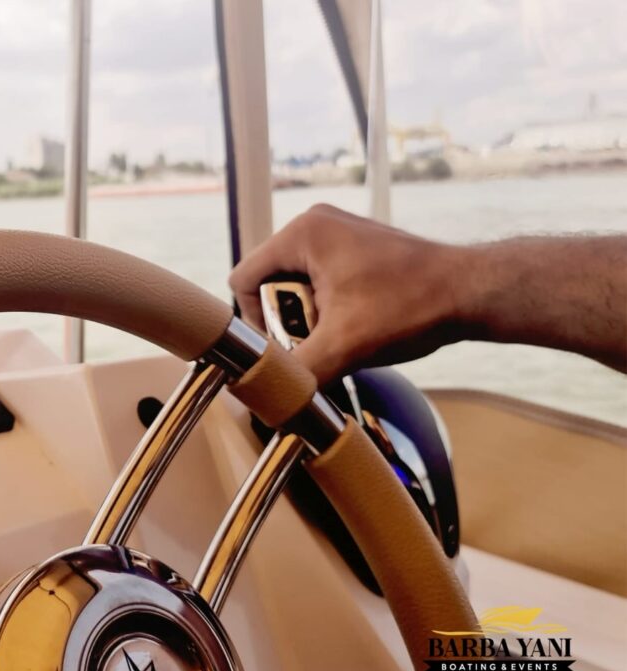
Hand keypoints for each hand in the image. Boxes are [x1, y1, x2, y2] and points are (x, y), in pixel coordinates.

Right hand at [229, 204, 464, 383]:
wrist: (472, 292)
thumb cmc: (412, 308)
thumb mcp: (344, 347)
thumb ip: (296, 373)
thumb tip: (263, 402)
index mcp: (302, 233)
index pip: (242, 281)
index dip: (256, 322)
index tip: (288, 346)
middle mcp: (314, 224)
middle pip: (268, 284)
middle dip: (287, 321)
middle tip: (320, 342)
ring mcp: (336, 233)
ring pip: (293, 287)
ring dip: (308, 319)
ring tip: (341, 336)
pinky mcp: (353, 247)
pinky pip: (317, 282)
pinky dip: (327, 310)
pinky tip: (354, 326)